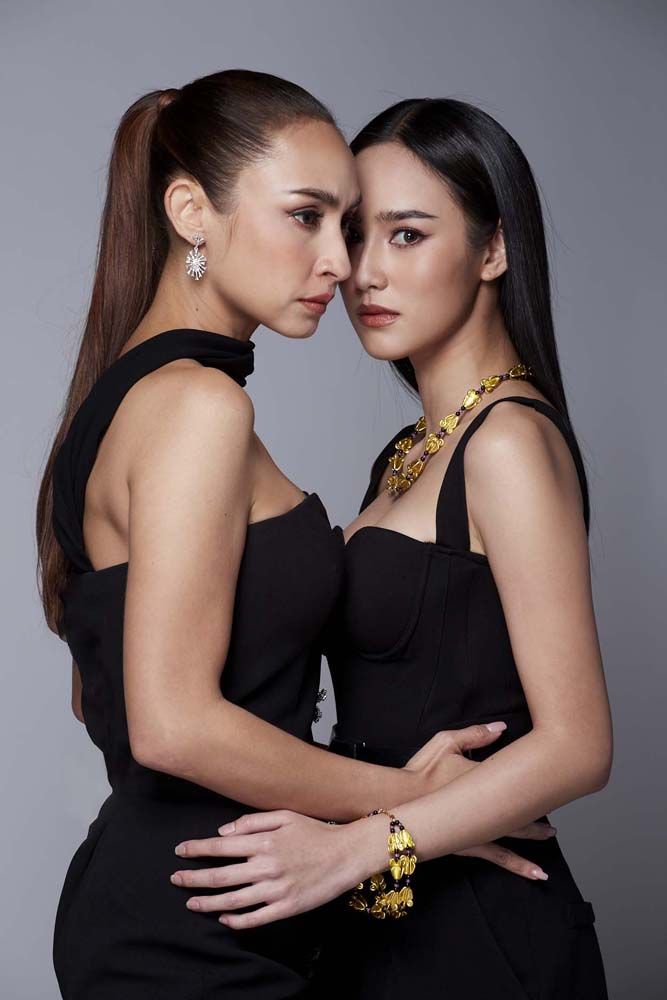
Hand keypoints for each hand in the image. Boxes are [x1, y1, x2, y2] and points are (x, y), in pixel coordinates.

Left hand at [170, 810, 362, 929]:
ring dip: (207, 902)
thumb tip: (223, 832)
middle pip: (220, 876)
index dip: (197, 849)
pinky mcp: (286, 907)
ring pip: (232, 901)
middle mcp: (265, 867)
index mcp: (263, 842)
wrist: (346, 854)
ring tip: (191, 903)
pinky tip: (223, 918)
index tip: (181, 851)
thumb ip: (252, 821)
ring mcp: (275, 890)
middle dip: (193, 878)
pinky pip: (255, 919)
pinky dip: (236, 921)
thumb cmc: (315, 832)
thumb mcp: (284, 816)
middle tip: (176, 879)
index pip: (220, 847)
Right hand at [404, 723, 555, 877]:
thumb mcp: (445, 743)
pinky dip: (520, 864)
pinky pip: (501, 856)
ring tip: (551, 834)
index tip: (551, 777)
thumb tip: (501, 728)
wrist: (398, 802)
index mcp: (486, 778)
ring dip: (536, 835)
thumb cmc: (420, 772)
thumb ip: (474, 734)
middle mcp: (489, 806)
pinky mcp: (471, 845)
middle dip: (539, 809)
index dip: (535, 778)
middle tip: (555, 812)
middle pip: (523, 807)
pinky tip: (536, 873)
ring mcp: (482, 828)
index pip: (517, 777)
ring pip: (518, 833)